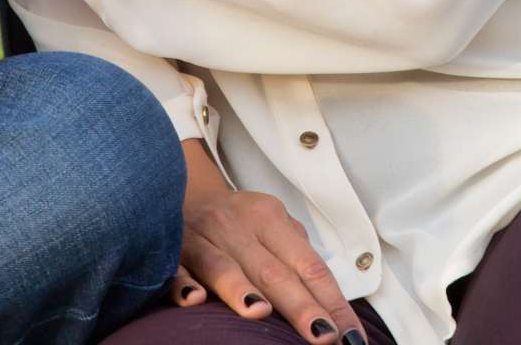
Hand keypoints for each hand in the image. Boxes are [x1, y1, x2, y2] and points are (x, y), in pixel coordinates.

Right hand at [173, 143, 363, 341]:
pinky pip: (175, 268)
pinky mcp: (171, 250)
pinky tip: (194, 299)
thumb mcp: (273, 225)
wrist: (183, 190)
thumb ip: (298, 255)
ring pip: (223, 267)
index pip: (308, 265)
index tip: (349, 334)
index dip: (330, 300)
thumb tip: (332, 304)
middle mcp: (238, 227)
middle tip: (322, 335)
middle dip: (299, 306)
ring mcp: (202, 239)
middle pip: (273, 271)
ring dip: (241, 290)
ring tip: (260, 313)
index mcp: (270, 219)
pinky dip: (183, 283)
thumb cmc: (239, 221)